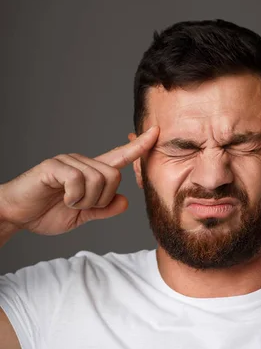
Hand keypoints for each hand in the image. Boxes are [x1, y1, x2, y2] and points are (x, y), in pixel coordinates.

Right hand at [0, 125, 159, 234]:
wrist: (17, 215)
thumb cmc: (46, 212)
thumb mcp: (82, 215)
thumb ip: (104, 209)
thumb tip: (125, 202)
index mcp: (91, 172)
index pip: (119, 157)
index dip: (138, 147)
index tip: (156, 133)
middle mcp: (82, 162)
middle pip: (113, 176)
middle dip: (102, 199)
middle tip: (81, 206)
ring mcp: (68, 162)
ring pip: (98, 180)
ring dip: (85, 200)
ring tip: (68, 202)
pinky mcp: (53, 166)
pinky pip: (77, 181)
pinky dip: (73, 197)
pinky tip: (61, 198)